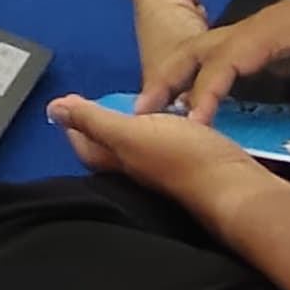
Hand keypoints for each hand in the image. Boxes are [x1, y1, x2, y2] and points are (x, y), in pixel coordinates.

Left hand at [46, 92, 269, 224]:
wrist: (236, 187)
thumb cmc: (183, 158)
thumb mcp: (131, 133)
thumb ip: (94, 121)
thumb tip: (53, 110)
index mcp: (120, 161)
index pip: (86, 144)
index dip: (75, 123)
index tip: (69, 102)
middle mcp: (139, 169)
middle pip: (111, 148)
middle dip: (101, 125)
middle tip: (98, 103)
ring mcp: (166, 170)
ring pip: (139, 147)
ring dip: (133, 126)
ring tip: (135, 106)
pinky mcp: (191, 166)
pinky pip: (167, 146)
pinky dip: (163, 130)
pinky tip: (174, 119)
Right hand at [142, 0, 289, 163]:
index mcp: (277, 28)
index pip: (227, 60)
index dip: (207, 92)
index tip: (190, 124)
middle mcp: (265, 25)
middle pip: (202, 46)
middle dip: (170, 75)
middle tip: (139, 108)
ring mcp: (270, 29)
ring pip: (213, 48)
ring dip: (184, 74)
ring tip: (158, 106)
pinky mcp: (280, 39)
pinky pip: (231, 55)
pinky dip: (208, 74)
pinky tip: (204, 101)